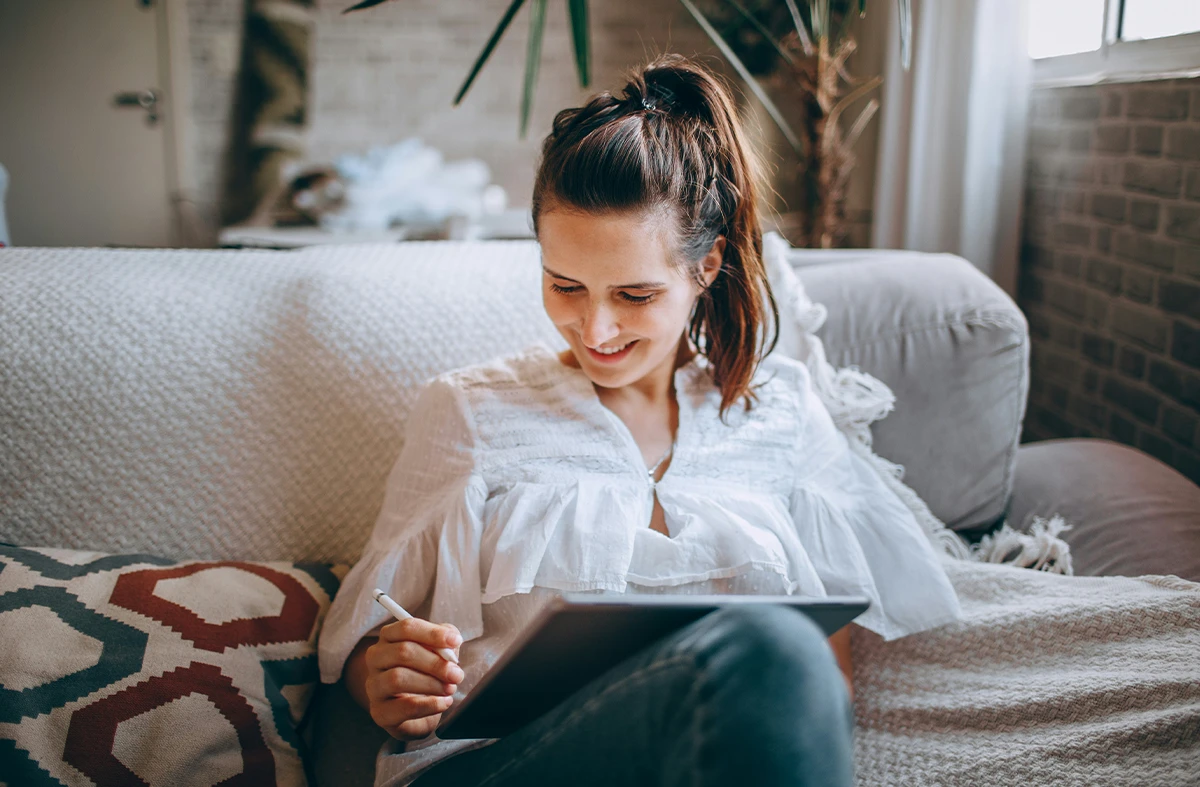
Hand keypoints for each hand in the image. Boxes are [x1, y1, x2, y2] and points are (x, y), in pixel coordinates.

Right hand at [363, 617, 463, 740]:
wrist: (417, 710)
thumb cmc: (427, 673)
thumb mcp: (438, 653)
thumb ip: (444, 644)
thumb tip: (450, 645)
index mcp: (389, 637)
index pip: (406, 628)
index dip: (433, 633)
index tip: (456, 641)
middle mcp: (376, 658)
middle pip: (402, 652)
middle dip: (435, 663)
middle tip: (456, 674)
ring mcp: (374, 686)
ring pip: (398, 678)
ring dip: (431, 683)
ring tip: (450, 689)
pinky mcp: (380, 712)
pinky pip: (404, 707)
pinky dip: (429, 705)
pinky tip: (444, 702)